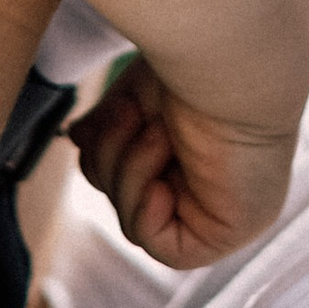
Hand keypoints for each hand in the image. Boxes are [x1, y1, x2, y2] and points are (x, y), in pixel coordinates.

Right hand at [71, 55, 296, 272]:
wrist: (231, 61)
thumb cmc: (195, 66)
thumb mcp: (135, 97)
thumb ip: (108, 124)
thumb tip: (77, 139)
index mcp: (197, 154)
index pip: (128, 173)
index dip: (107, 149)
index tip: (119, 108)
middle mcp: (213, 187)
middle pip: (125, 198)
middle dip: (114, 157)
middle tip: (131, 115)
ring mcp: (221, 213)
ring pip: (135, 222)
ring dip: (132, 172)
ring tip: (157, 132)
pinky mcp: (226, 234)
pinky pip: (161, 247)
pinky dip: (145, 211)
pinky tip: (160, 179)